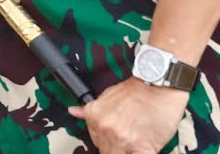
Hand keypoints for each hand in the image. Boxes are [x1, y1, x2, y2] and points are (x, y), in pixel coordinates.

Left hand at [68, 78, 188, 152]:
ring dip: (126, 150)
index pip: (95, 139)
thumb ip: (89, 109)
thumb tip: (73, 111)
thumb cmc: (137, 90)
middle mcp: (106, 128)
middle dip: (114, 147)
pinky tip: (141, 149)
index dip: (104, 140)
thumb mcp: (106, 95)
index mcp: (95, 116)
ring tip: (134, 141)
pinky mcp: (144, 147)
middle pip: (105, 150)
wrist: (159, 86)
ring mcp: (124, 139)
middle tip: (125, 139)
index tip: (111, 139)